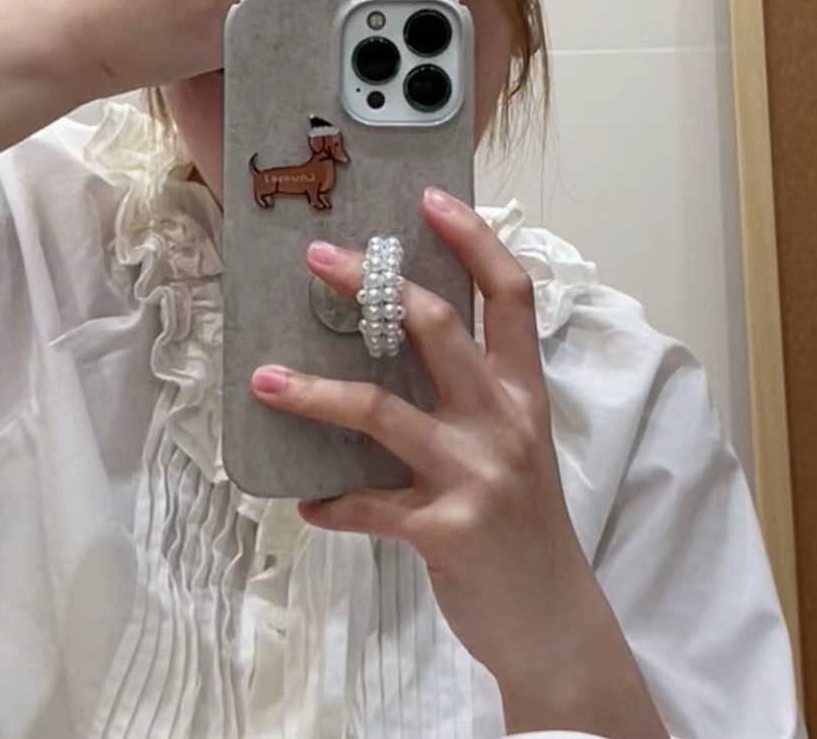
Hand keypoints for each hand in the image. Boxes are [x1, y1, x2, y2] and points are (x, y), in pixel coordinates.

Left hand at [251, 189, 667, 738]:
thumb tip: (396, 338)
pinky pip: (367, 506)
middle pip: (435, 328)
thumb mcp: (515, 442)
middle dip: (372, 286)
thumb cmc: (523, 521)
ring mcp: (475, 474)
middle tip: (319, 258)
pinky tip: (304, 502)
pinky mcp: (444, 529)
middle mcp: (503, 420)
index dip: (472, 238)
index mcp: (521, 391)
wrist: (552, 619)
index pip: (509, 294)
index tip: (429, 198)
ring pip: (382, 411)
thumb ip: (472, 393)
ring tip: (264, 379)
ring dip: (316, 391)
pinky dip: (330, 502)